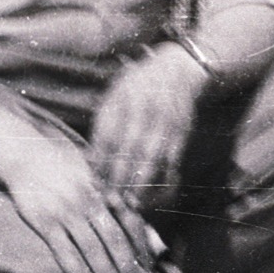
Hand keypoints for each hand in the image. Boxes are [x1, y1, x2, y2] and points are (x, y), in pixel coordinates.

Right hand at [3, 137, 180, 272]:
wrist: (26, 156)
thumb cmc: (61, 167)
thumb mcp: (90, 171)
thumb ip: (109, 190)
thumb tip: (133, 207)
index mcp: (101, 190)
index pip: (126, 223)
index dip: (137, 245)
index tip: (147, 266)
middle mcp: (88, 202)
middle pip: (113, 239)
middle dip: (127, 266)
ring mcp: (66, 212)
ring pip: (92, 248)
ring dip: (107, 272)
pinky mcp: (46, 222)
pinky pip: (64, 250)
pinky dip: (76, 270)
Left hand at [89, 45, 205, 212]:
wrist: (178, 70)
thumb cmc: (139, 85)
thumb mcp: (115, 94)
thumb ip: (104, 124)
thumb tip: (92, 161)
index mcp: (123, 98)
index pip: (108, 134)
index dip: (101, 162)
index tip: (94, 181)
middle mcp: (145, 109)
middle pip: (130, 148)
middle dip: (119, 177)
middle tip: (110, 199)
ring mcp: (164, 122)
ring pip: (152, 157)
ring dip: (140, 183)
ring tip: (129, 203)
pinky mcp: (181, 133)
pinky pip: (171, 161)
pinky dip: (162, 181)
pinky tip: (151, 195)